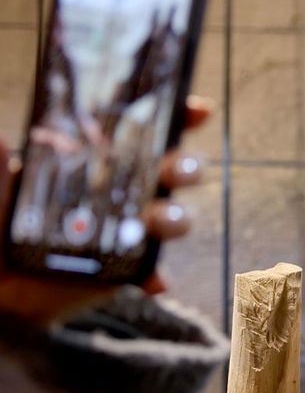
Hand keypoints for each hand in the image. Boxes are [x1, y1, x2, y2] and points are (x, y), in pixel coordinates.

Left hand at [0, 96, 211, 326]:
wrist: (0, 281)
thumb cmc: (2, 220)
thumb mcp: (0, 185)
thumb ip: (2, 164)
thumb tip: (2, 142)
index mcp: (103, 158)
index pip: (148, 129)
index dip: (179, 115)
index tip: (197, 110)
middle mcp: (126, 188)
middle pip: (177, 169)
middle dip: (187, 166)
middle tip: (172, 171)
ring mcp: (133, 228)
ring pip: (175, 216)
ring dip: (176, 217)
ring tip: (156, 222)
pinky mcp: (130, 268)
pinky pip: (153, 272)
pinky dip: (156, 276)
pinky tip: (152, 282)